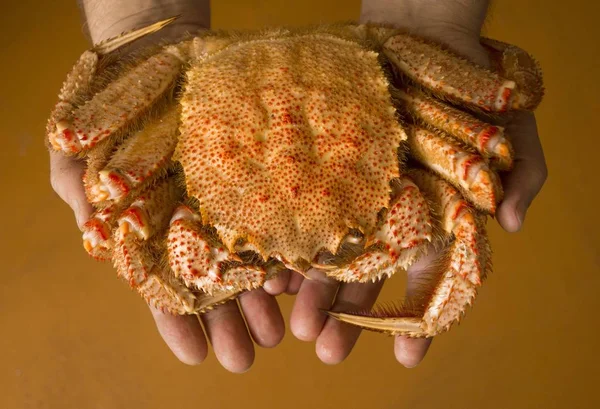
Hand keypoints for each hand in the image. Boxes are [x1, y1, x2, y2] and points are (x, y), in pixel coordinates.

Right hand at [49, 5, 288, 370]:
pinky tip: (298, 276)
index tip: (196, 356)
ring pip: (250, 259)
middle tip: (248, 355)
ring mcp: (229, 203)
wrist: (157, 57)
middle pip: (214, 284)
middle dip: (230, 322)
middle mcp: (194, 225)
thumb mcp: (82, 144)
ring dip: (263, 299)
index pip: (162, 287)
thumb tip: (93, 231)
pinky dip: (287, 247)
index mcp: (152, 230)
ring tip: (279, 331)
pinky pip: (276, 218)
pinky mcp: (258, 179)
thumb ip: (84, 192)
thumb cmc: (113, 105)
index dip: (177, 323)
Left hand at [287, 16, 546, 367]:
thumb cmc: (472, 90)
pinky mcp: (324, 174)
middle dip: (349, 318)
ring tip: (297, 326)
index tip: (405, 356)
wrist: (423, 42)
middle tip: (328, 351)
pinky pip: (303, 216)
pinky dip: (288, 244)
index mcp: (434, 222)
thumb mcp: (512, 131)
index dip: (419, 321)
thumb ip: (522, 178)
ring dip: (314, 294)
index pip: (429, 283)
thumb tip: (513, 224)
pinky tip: (273, 276)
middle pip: (368, 280)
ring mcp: (354, 198)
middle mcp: (390, 219)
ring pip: (330, 255)